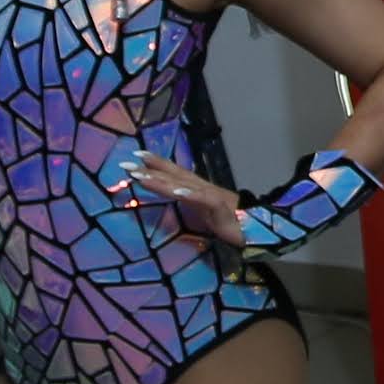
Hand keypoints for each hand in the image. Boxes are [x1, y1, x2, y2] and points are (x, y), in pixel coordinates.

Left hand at [109, 152, 249, 245]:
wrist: (258, 227)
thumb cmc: (231, 220)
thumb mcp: (204, 210)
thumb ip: (190, 201)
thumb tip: (174, 194)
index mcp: (196, 188)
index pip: (173, 172)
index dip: (155, 164)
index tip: (135, 156)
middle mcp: (200, 187)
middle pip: (172, 175)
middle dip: (149, 169)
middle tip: (126, 164)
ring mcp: (209, 196)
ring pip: (182, 185)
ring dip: (161, 180)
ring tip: (141, 176)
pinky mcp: (219, 207)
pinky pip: (203, 199)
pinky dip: (190, 194)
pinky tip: (177, 191)